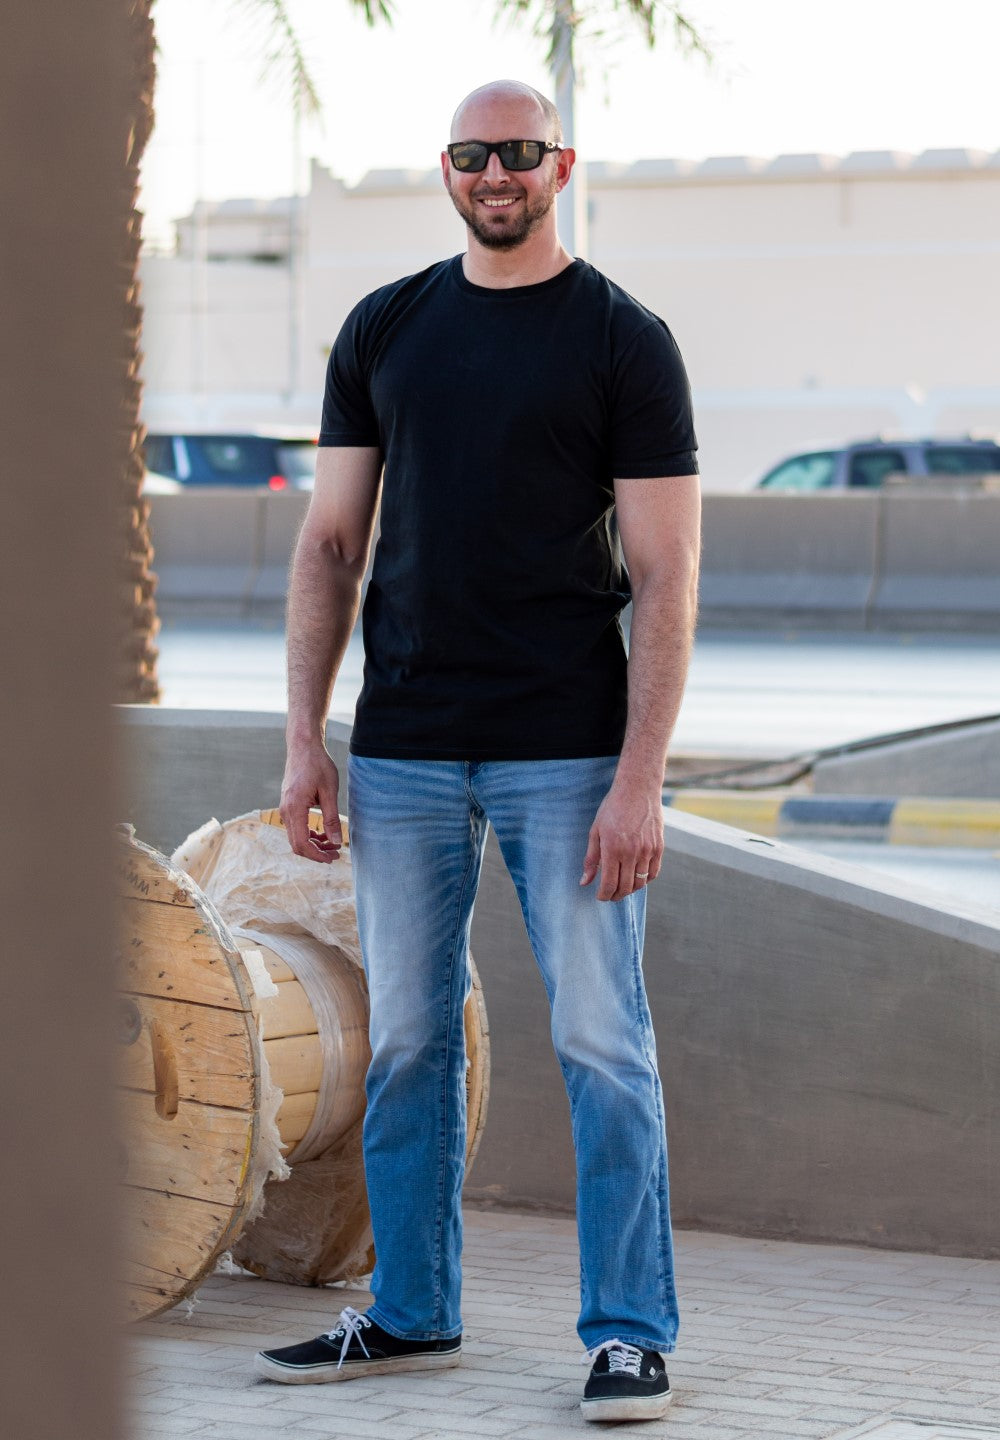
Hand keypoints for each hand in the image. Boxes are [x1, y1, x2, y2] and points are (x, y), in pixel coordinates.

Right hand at [280, 742, 342, 863]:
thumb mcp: (329, 791)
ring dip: (313, 844)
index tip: (333, 858)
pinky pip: (295, 827)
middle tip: (336, 854)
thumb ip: (332, 818)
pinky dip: (308, 834)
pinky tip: (323, 834)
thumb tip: (337, 841)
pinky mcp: (288, 805)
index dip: (317, 855)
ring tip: (333, 844)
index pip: (302, 843)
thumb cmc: (317, 765)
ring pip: (296, 837)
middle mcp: (286, 811)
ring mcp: (285, 808)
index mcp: (294, 808)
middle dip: (316, 853)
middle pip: (297, 844)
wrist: (303, 746)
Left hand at [580, 779, 663, 901]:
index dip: (604, 895)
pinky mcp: (659, 847)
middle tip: (609, 895)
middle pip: (625, 887)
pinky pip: (653, 872)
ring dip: (630, 890)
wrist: (637, 789)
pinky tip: (636, 878)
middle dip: (615, 896)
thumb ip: (591, 859)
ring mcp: (647, 850)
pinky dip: (645, 880)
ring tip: (622, 887)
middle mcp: (631, 852)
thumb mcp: (596, 831)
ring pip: (640, 882)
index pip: (609, 884)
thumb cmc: (612, 809)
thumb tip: (584, 882)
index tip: (600, 897)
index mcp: (612, 848)